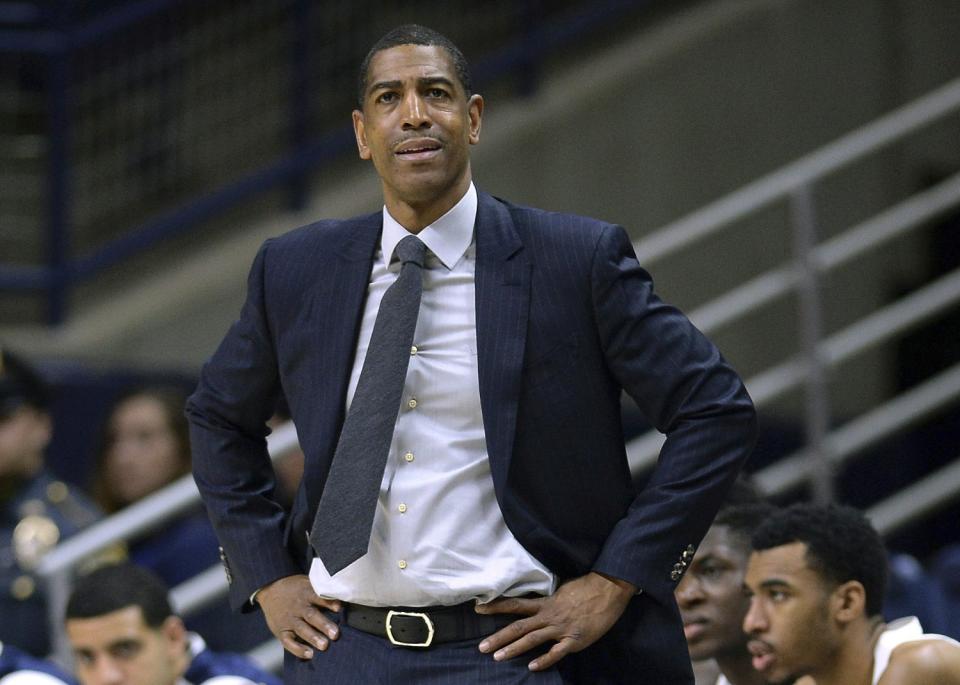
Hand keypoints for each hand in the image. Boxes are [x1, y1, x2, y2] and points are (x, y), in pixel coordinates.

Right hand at [256, 574, 341, 658]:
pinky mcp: (281, 631)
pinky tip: (309, 654)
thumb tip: (343, 596)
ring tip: (324, 646)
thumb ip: (321, 591)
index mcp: (306, 593)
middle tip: (335, 634)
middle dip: (323, 625)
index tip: (339, 608)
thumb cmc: (296, 589)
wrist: (271, 589)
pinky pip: (289, 642)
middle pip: (311, 615)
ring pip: (301, 629)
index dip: (328, 602)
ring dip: (313, 638)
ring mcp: (289, 619)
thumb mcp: (307, 583)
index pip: (318, 596)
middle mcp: (298, 607)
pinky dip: (298, 649)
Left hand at [475, 572, 634, 670]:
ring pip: (532, 639)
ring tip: (497, 657)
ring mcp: (560, 629)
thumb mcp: (562, 590)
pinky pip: (556, 652)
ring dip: (514, 649)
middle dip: (499, 637)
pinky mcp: (574, 640)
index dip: (496, 607)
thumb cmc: (586, 588)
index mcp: (546, 603)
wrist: (608, 590)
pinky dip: (544, 660)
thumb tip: (537, 603)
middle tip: (481, 647)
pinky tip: (532, 668)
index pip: (516, 604)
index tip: (478, 609)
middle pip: (519, 627)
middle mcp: (549, 616)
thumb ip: (549, 599)